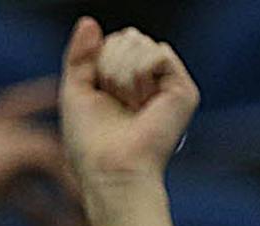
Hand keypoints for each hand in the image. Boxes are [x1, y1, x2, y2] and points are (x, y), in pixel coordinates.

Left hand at [59, 17, 197, 189]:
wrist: (110, 169)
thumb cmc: (89, 142)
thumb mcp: (75, 91)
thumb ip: (79, 56)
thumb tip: (88, 22)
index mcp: (127, 80)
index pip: (113, 42)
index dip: (98, 62)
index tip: (100, 95)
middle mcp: (151, 80)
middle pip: (128, 38)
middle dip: (109, 66)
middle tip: (115, 103)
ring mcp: (169, 83)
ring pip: (140, 43)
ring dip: (121, 76)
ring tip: (129, 106)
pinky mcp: (184, 90)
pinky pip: (156, 53)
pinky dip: (139, 78)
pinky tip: (142, 104)